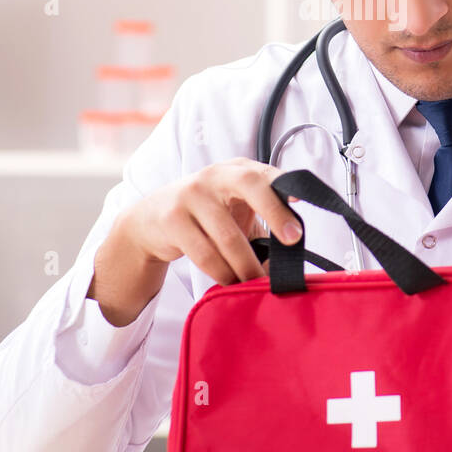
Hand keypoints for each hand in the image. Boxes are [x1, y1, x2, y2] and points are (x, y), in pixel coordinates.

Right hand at [124, 157, 302, 284]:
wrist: (151, 218)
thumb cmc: (206, 213)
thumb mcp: (234, 204)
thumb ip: (263, 216)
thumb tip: (291, 253)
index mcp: (236, 170)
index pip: (265, 172)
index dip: (283, 184)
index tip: (300, 201)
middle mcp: (215, 176)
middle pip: (249, 186)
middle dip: (274, 212)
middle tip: (292, 240)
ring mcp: (191, 195)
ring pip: (228, 236)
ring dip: (246, 265)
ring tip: (257, 282)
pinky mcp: (173, 220)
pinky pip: (205, 254)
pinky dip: (223, 273)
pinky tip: (231, 281)